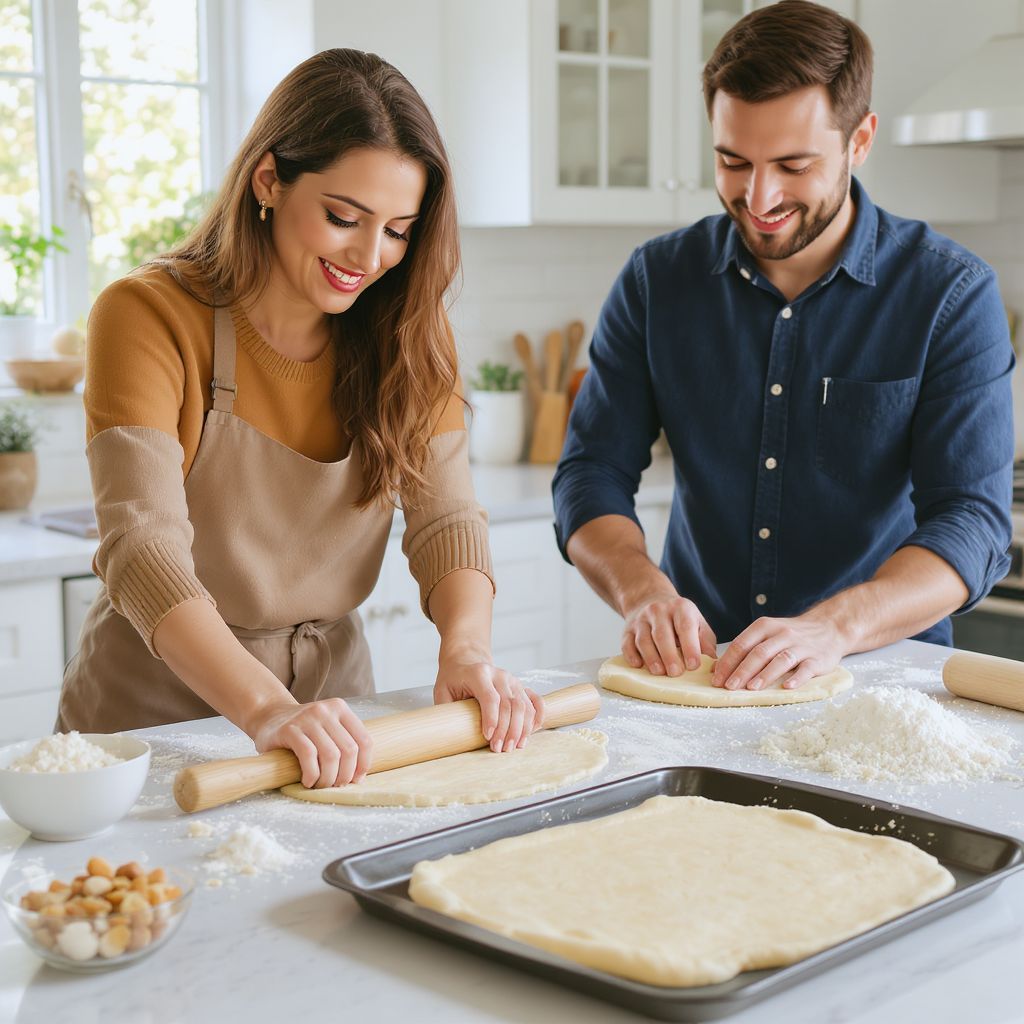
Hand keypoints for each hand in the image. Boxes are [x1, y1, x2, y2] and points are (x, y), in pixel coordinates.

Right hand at [251, 699, 372, 788]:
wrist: (268, 718)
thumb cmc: (303, 731)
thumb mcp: (327, 729)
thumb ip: (343, 743)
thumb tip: (358, 777)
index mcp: (340, 708)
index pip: (364, 740)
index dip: (363, 765)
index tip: (355, 780)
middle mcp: (326, 710)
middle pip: (349, 750)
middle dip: (345, 775)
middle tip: (335, 786)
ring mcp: (307, 718)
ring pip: (331, 755)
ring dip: (328, 778)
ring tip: (321, 785)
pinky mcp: (289, 729)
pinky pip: (308, 755)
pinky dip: (312, 774)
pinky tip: (308, 781)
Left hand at [434, 660, 543, 751]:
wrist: (466, 662)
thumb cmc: (453, 679)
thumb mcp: (442, 690)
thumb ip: (447, 709)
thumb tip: (449, 734)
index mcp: (479, 673)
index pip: (490, 697)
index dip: (492, 719)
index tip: (488, 737)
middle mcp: (499, 675)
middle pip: (510, 704)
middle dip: (507, 730)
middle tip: (500, 749)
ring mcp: (512, 680)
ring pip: (524, 706)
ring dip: (521, 729)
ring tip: (514, 746)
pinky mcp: (521, 687)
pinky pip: (535, 701)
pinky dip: (537, 717)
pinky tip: (532, 732)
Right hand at [622, 592, 716, 674]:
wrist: (651, 600)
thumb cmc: (679, 618)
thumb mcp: (697, 623)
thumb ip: (706, 643)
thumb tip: (712, 665)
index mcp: (680, 608)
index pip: (685, 627)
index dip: (690, 647)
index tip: (694, 665)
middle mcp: (658, 611)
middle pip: (662, 634)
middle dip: (669, 655)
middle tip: (676, 673)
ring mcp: (641, 620)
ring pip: (643, 640)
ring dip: (651, 658)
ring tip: (659, 672)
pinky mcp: (627, 630)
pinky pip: (627, 643)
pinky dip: (631, 655)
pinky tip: (638, 665)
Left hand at [712, 611, 845, 689]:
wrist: (829, 628)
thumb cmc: (790, 635)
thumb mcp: (767, 634)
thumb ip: (746, 648)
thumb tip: (718, 669)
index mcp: (765, 626)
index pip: (742, 644)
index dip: (728, 662)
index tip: (716, 678)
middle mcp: (782, 634)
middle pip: (759, 653)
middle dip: (742, 671)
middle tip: (729, 687)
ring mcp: (801, 646)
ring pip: (781, 660)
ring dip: (765, 675)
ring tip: (752, 688)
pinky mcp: (818, 659)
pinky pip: (806, 669)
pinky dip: (797, 678)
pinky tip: (786, 687)